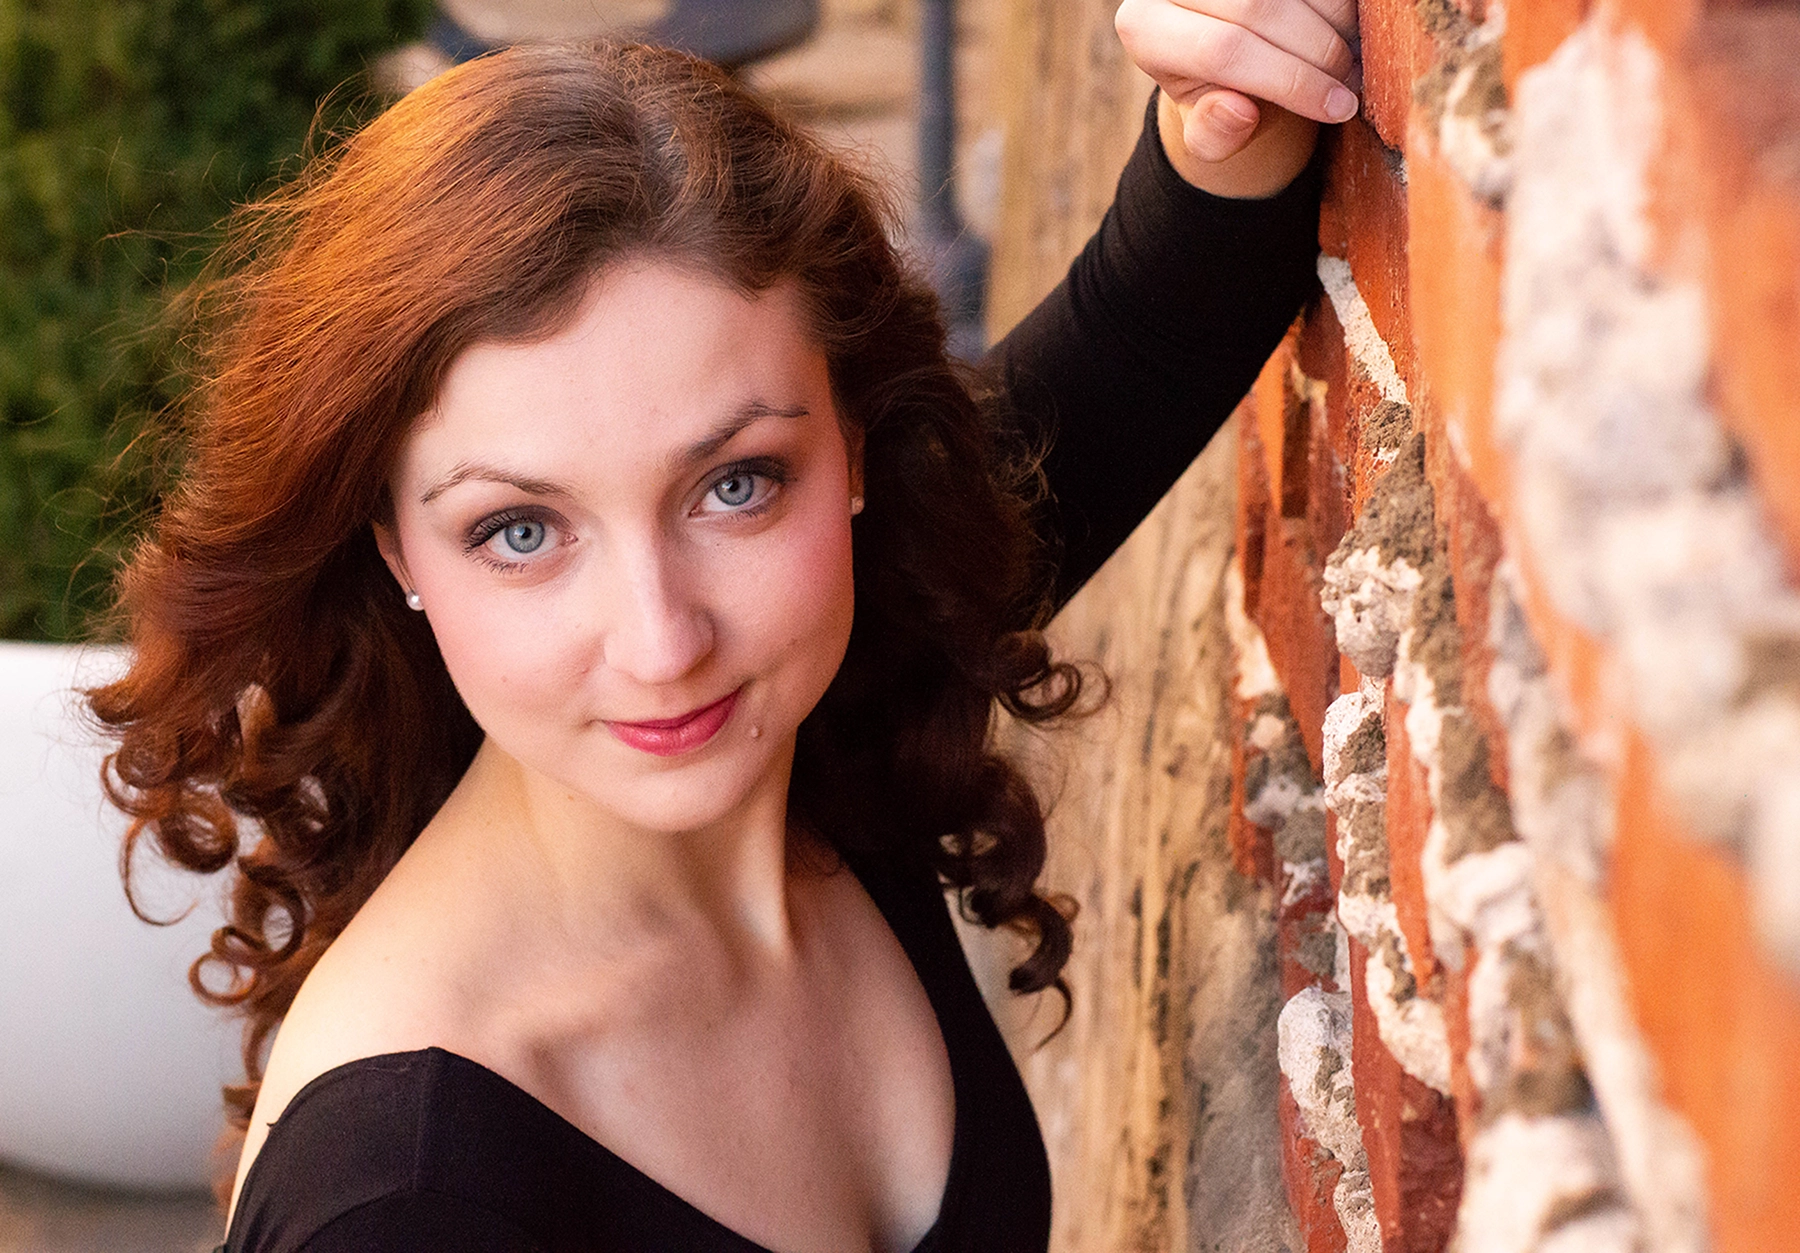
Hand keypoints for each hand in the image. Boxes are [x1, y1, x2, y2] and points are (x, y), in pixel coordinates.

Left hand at [1116, 0, 1359, 192]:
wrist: (1222, 55)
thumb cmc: (1215, 98)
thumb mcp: (1209, 131)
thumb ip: (1214, 135)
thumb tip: (1239, 111)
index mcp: (1144, 29)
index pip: (1223, 51)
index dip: (1290, 82)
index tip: (1337, 109)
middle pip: (1258, 9)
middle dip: (1317, 53)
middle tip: (1350, 86)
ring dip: (1335, 23)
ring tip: (1351, 61)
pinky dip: (1337, 3)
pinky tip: (1346, 30)